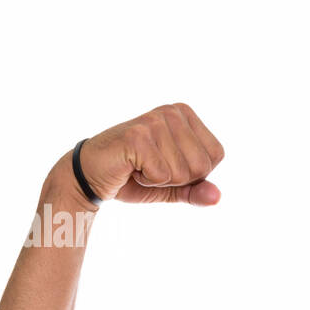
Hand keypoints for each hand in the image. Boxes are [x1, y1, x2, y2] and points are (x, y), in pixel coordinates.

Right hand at [76, 103, 224, 204]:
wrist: (91, 176)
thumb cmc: (134, 177)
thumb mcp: (173, 187)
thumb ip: (197, 190)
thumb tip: (217, 197)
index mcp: (184, 115)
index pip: (216, 155)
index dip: (194, 173)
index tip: (166, 165)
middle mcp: (171, 112)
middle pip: (202, 166)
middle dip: (178, 179)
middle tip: (151, 168)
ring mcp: (154, 121)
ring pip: (183, 173)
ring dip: (160, 180)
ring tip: (139, 166)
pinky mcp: (137, 137)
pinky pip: (162, 175)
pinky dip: (146, 181)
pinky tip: (130, 168)